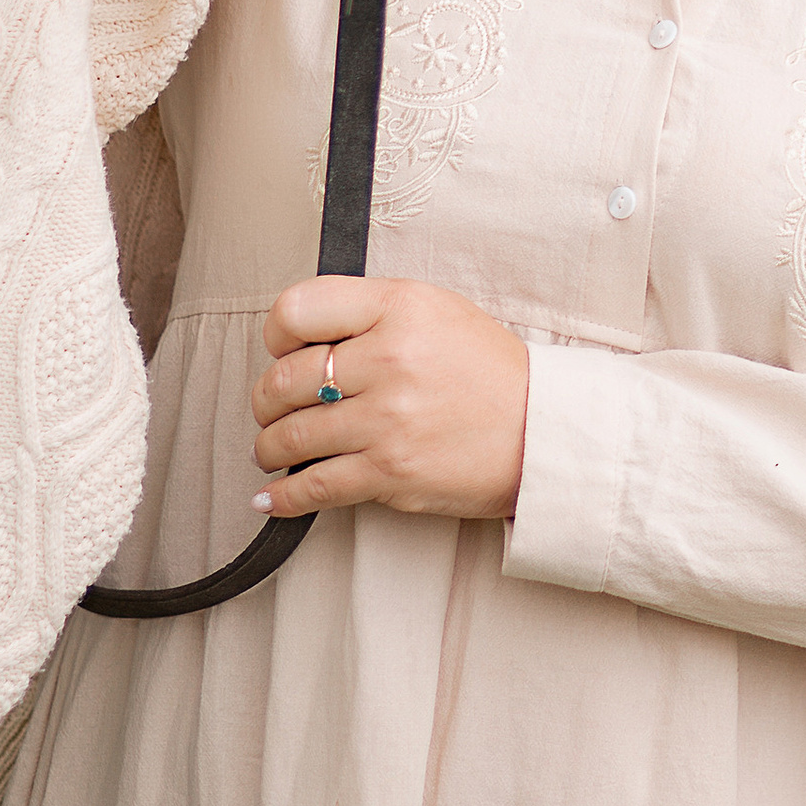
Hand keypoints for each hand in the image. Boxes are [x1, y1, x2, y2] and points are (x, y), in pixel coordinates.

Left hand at [252, 276, 529, 523]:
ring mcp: (388, 420)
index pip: (297, 310)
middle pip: (284, 379)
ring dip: (269, 447)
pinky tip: (272, 497)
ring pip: (290, 436)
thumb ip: (370, 312)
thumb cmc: (486, 368)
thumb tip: (302, 337)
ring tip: (272, 449)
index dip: (276, 334)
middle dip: (265, 400)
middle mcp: (389, 359)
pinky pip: (314, 488)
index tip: (280, 351)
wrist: (540, 429)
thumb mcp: (435, 309)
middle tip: (271, 408)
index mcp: (398, 307)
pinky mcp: (390, 473)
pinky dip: (283, 498)